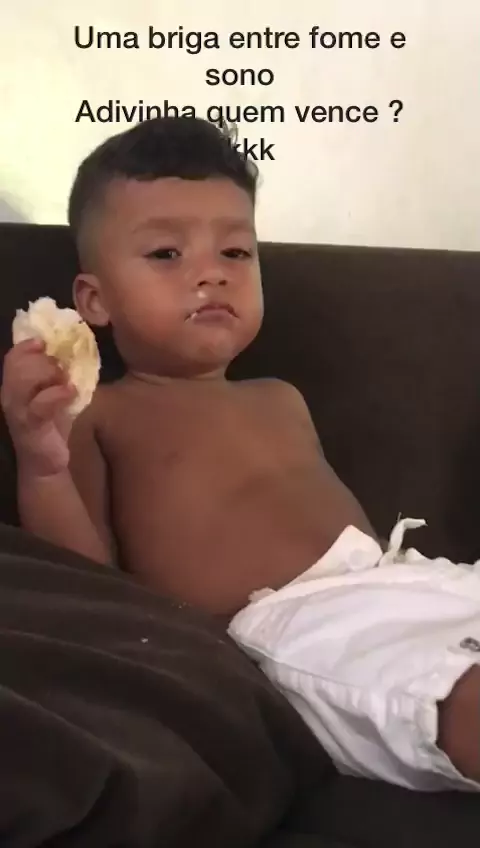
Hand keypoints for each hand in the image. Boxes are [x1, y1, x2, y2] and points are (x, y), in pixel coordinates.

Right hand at [1, 339, 76, 475]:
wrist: (46, 463)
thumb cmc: (50, 425)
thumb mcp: (53, 394)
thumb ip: (56, 374)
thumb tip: (70, 350)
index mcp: (14, 386)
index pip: (13, 357)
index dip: (26, 345)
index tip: (45, 342)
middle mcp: (10, 396)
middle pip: (17, 365)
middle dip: (42, 360)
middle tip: (62, 369)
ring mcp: (17, 411)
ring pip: (23, 380)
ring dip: (49, 374)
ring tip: (66, 381)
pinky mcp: (29, 426)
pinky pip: (40, 404)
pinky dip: (58, 394)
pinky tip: (71, 392)